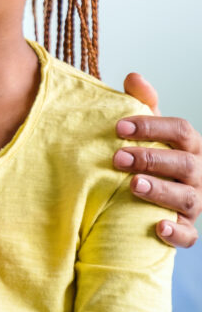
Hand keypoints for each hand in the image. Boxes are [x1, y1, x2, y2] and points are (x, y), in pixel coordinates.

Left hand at [116, 72, 200, 247]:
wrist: (149, 191)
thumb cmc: (148, 152)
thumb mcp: (145, 128)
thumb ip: (141, 102)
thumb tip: (133, 76)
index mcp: (189, 145)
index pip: (180, 130)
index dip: (152, 127)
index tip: (119, 127)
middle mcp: (197, 172)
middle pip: (184, 163)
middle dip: (151, 159)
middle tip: (118, 158)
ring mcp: (194, 201)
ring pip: (187, 198)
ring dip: (161, 191)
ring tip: (134, 185)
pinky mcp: (186, 227)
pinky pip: (189, 234)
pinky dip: (176, 233)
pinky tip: (157, 226)